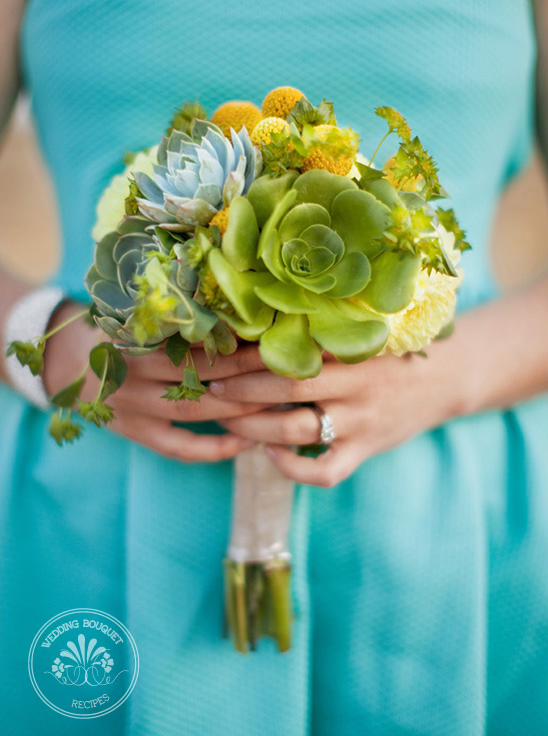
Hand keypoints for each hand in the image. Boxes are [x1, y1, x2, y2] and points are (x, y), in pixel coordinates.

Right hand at [43, 302, 270, 461]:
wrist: (60, 357)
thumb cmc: (113, 325)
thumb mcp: (136, 308)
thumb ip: (177, 307)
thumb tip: (238, 301)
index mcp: (139, 332)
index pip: (198, 336)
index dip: (240, 339)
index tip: (276, 335)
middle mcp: (135, 367)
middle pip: (203, 372)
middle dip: (249, 373)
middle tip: (290, 371)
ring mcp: (133, 404)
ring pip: (196, 410)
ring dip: (239, 410)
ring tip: (278, 407)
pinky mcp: (132, 430)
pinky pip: (177, 447)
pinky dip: (212, 448)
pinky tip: (244, 444)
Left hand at [212, 349, 462, 485]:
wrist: (448, 378)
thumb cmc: (392, 348)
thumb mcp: (366, 330)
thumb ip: (324, 329)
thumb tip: (257, 321)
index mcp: (353, 347)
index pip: (291, 349)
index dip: (247, 354)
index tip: (215, 354)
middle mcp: (357, 385)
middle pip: (288, 386)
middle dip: (240, 389)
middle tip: (209, 388)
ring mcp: (361, 422)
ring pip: (297, 430)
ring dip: (254, 427)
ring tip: (227, 419)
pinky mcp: (365, 452)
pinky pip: (325, 472)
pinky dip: (293, 468)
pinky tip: (270, 454)